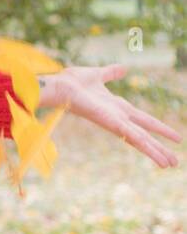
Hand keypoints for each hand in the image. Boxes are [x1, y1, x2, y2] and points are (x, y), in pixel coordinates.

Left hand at [38, 65, 180, 167]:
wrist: (59, 85)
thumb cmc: (71, 81)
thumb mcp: (97, 75)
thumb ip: (111, 73)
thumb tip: (124, 68)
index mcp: (117, 107)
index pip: (143, 121)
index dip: (158, 128)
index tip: (174, 137)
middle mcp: (118, 118)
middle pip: (144, 135)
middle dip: (159, 148)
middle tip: (174, 162)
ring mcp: (115, 122)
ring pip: (141, 140)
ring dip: (157, 152)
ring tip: (171, 165)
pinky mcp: (111, 124)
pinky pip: (132, 136)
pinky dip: (146, 146)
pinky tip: (158, 156)